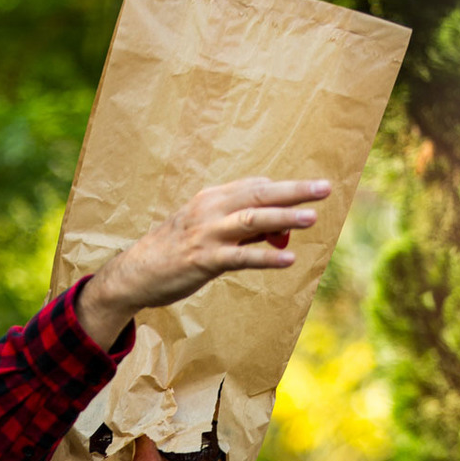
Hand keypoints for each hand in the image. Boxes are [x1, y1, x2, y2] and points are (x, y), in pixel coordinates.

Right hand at [77, 177, 330, 346]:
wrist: (134, 274)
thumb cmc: (172, 252)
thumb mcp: (203, 231)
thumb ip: (238, 229)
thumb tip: (276, 233)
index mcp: (210, 198)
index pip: (253, 186)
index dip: (282, 189)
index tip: (308, 190)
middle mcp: (209, 209)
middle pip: (259, 194)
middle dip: (294, 191)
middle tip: (325, 188)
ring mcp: (207, 234)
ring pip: (253, 220)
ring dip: (285, 218)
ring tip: (313, 217)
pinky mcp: (204, 260)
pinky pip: (241, 257)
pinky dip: (267, 257)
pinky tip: (288, 259)